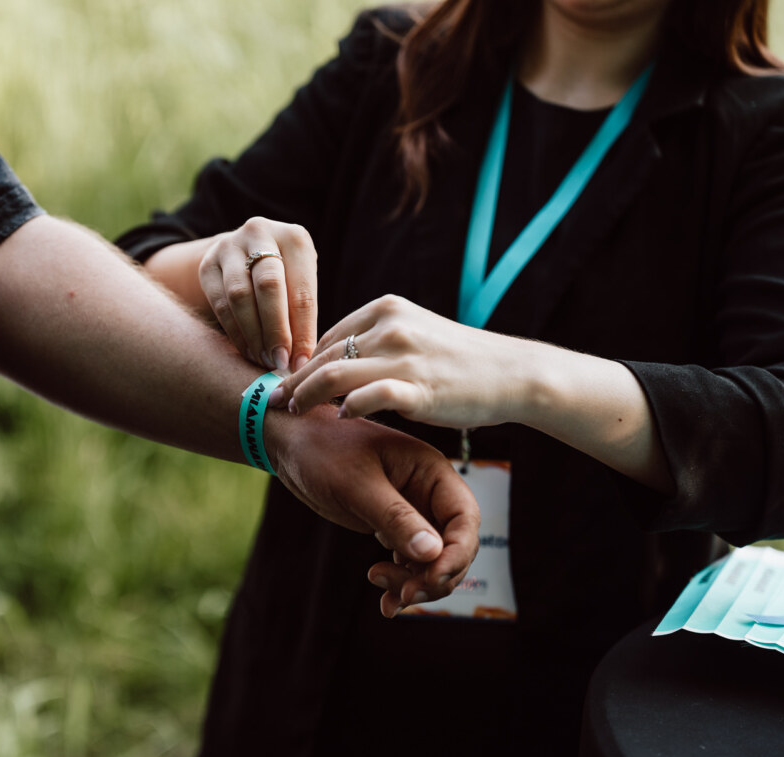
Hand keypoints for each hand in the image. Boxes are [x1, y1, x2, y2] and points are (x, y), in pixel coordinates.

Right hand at [197, 217, 317, 372]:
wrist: (245, 254)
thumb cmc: (285, 276)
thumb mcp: (300, 283)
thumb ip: (301, 315)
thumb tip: (301, 361)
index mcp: (295, 238)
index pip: (302, 289)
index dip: (303, 331)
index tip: (302, 362)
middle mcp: (260, 233)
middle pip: (269, 286)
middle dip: (276, 331)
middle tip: (279, 362)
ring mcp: (229, 246)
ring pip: (240, 296)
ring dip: (253, 335)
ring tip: (263, 360)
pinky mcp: (207, 264)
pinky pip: (220, 303)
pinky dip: (235, 332)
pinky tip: (247, 351)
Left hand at [265, 403, 479, 616]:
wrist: (292, 443)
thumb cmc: (323, 449)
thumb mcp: (357, 483)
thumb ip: (394, 517)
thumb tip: (433, 553)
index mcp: (431, 471)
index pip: (464, 518)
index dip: (457, 553)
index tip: (432, 578)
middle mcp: (428, 492)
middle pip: (454, 546)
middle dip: (436, 576)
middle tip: (404, 594)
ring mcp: (412, 511)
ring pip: (432, 560)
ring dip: (416, 585)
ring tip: (387, 598)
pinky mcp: (391, 527)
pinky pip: (409, 562)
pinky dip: (400, 583)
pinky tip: (385, 604)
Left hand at [274, 295, 540, 429]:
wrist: (511, 373)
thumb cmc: (459, 361)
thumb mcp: (413, 335)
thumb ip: (375, 342)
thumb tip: (332, 361)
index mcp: (385, 308)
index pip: (326, 337)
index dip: (302, 363)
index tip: (285, 382)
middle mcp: (389, 326)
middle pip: (321, 356)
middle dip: (292, 381)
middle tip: (272, 402)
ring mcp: (403, 356)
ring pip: (331, 376)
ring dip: (305, 397)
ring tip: (294, 413)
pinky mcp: (417, 388)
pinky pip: (366, 399)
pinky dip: (345, 411)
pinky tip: (339, 421)